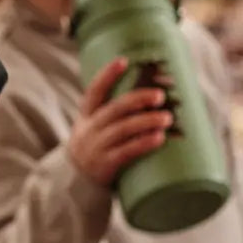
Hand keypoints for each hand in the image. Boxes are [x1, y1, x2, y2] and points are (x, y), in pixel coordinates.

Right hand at [67, 58, 172, 186]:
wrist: (76, 181)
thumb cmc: (95, 148)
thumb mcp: (94, 127)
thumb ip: (115, 114)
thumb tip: (151, 96)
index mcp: (87, 115)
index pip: (94, 90)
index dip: (107, 75)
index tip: (123, 61)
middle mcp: (90, 129)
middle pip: (115, 109)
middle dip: (138, 99)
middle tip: (160, 95)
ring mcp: (97, 147)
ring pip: (123, 129)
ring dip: (147, 121)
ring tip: (167, 117)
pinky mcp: (106, 165)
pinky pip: (126, 152)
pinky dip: (143, 143)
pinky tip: (159, 138)